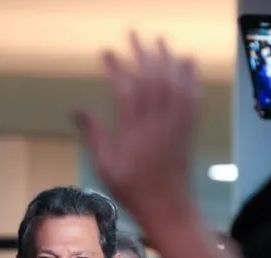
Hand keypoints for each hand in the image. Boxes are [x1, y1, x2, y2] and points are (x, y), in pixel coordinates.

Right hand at [75, 32, 200, 218]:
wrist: (169, 208)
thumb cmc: (133, 191)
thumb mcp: (105, 167)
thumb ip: (94, 135)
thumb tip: (77, 110)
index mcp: (134, 133)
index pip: (125, 91)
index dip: (116, 69)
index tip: (106, 53)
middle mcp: (157, 124)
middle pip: (152, 81)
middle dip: (142, 55)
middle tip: (133, 36)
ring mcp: (176, 125)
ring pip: (174, 85)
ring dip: (167, 59)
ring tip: (158, 41)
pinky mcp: (189, 129)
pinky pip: (192, 99)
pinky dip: (191, 78)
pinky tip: (188, 63)